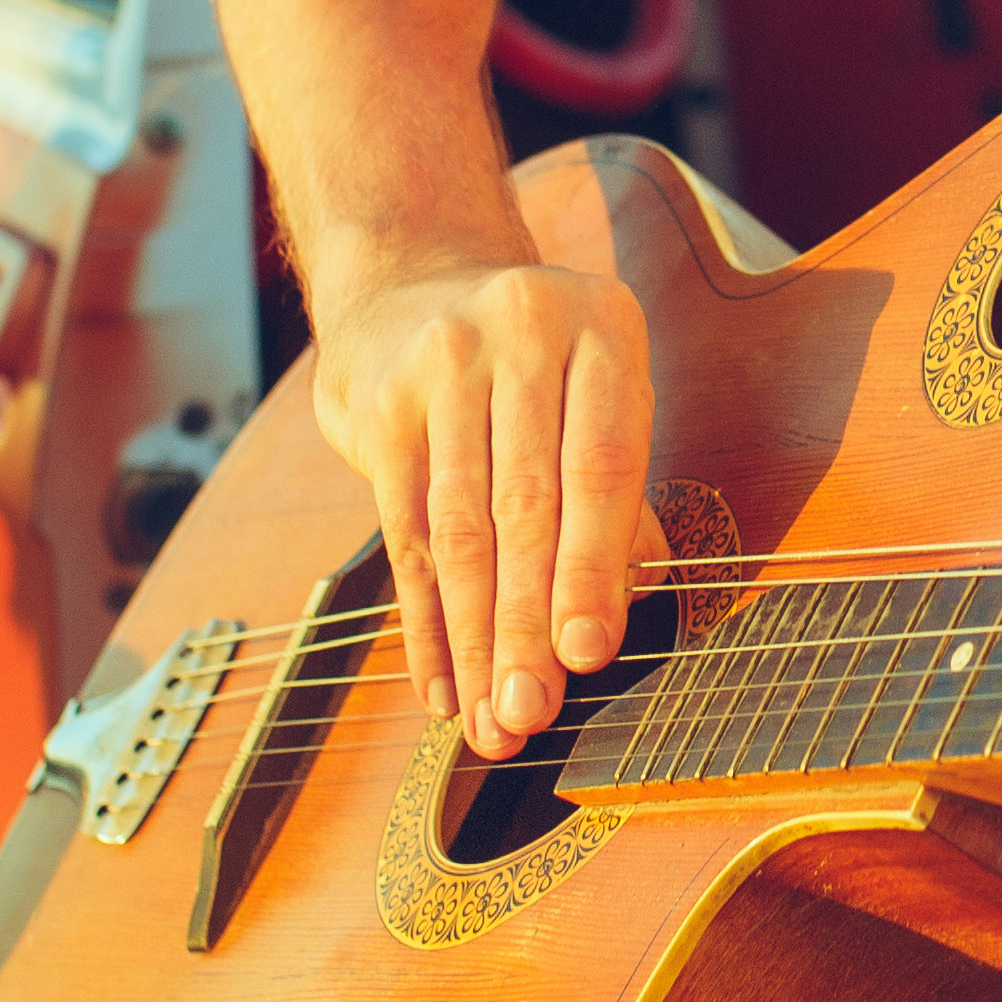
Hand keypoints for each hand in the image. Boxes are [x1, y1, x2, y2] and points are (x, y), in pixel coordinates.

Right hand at [301, 257, 659, 754]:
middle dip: (526, 624)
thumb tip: (619, 621)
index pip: (599, 469)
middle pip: (523, 507)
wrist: (413, 283)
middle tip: (530, 714)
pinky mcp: (381, 405)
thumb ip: (620, 499)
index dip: (592, 569)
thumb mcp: (600, 396)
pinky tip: (442, 683)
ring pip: (458, 530)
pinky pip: (403, 534)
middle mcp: (520, 334)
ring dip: (475, 640)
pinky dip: (425, 622)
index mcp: (602, 329)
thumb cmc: (538, 367)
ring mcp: (441, 363)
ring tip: (492, 719)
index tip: (587, 656)